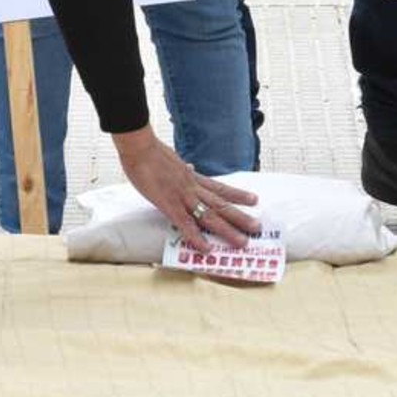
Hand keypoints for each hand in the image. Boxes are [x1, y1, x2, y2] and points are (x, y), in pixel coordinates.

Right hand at [111, 127, 259, 249]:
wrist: (140, 148)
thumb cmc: (150, 153)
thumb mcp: (172, 160)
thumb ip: (183, 168)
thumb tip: (190, 167)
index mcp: (192, 178)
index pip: (220, 188)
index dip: (237, 194)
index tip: (254, 200)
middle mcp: (193, 188)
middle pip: (221, 204)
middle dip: (240, 217)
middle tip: (257, 228)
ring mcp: (183, 196)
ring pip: (210, 215)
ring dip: (228, 229)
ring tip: (243, 241)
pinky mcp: (169, 204)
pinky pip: (185, 224)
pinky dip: (197, 237)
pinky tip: (206, 249)